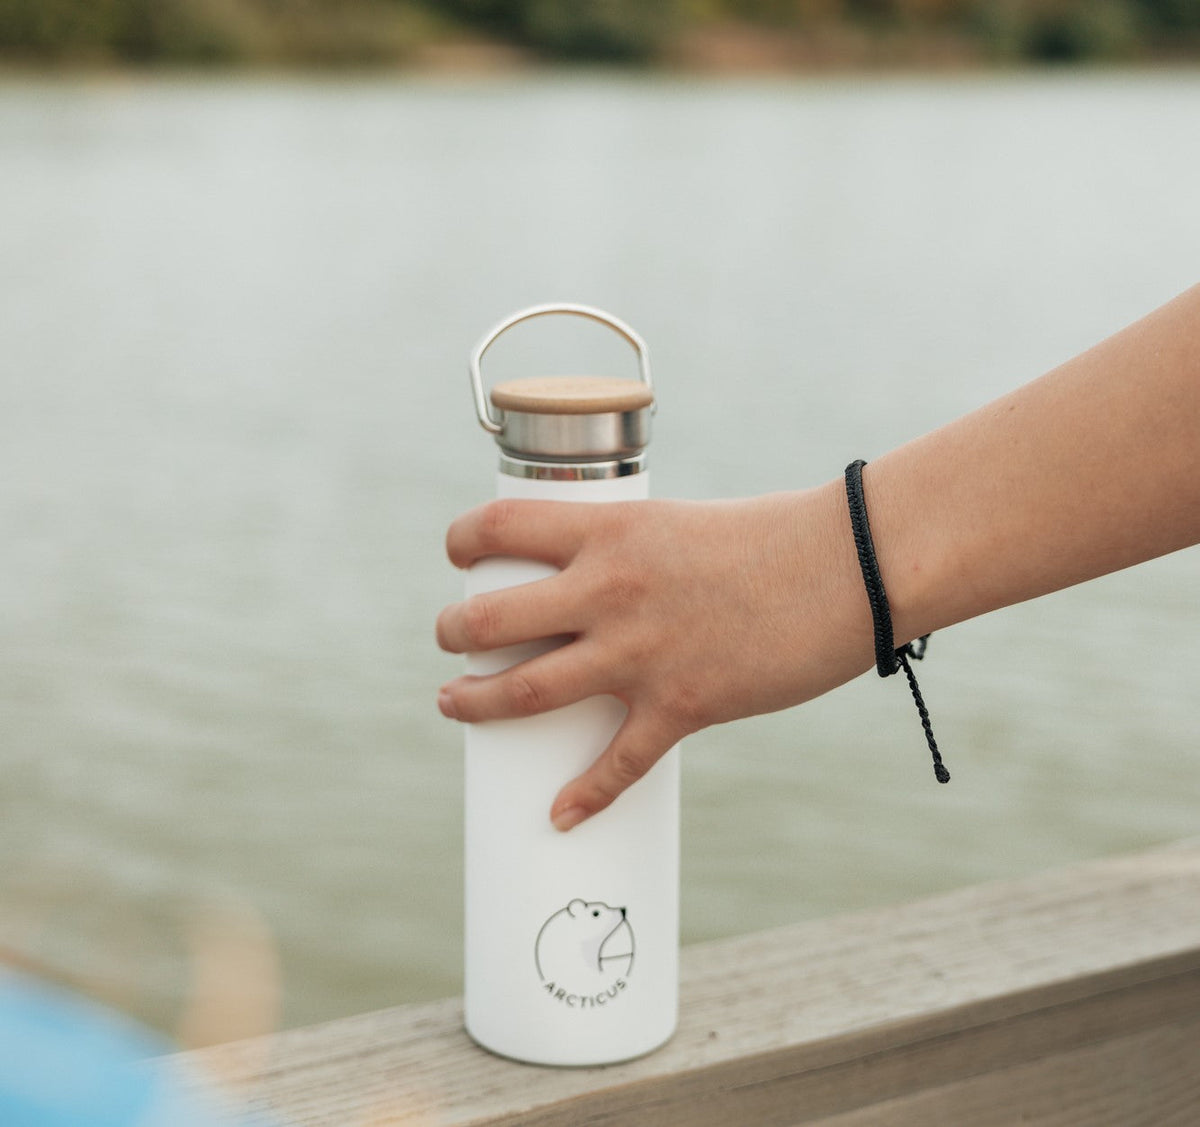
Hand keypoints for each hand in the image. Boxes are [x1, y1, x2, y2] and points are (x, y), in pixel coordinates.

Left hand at [436, 484, 874, 829]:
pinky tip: (560, 814)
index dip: (462, 540)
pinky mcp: (681, 706)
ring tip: (454, 703)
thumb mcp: (681, 524)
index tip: (456, 554)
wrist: (848, 568)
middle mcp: (609, 590)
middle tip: (448, 641)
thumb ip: (631, 552)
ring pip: (523, 692)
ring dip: (474, 704)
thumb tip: (598, 577)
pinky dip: (584, 794)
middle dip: (452, 634)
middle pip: (489, 620)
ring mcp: (640, 653)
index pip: (500, 525)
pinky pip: (617, 765)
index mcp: (610, 531)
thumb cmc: (774, 536)